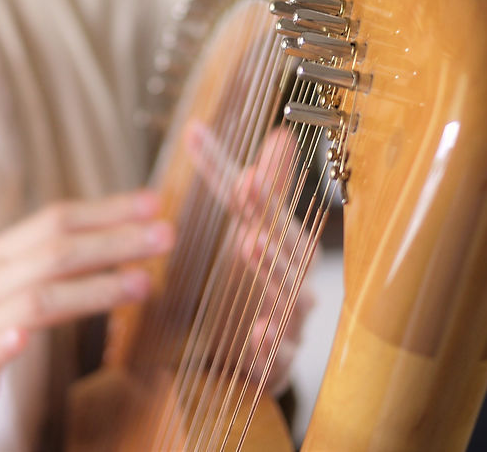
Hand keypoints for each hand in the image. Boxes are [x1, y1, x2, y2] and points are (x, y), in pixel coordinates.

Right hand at [0, 190, 173, 449]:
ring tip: (139, 284)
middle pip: (53, 251)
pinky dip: (3, 339)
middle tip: (164, 235)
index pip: (55, 220)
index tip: (153, 203)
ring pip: (33, 297)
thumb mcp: (15, 293)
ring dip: (90, 289)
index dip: (105, 210)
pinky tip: (22, 338)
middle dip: (113, 240)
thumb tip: (121, 245)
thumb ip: (57, 270)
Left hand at [184, 121, 318, 396]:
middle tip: (249, 186)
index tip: (250, 162)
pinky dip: (273, 343)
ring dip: (271, 267)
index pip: (269, 207)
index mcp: (282, 239)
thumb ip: (218, 177)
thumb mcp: (234, 223)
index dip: (260, 187)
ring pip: (289, 293)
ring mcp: (289, 316)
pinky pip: (282, 354)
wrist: (255, 347)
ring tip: (252, 243)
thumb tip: (194, 125)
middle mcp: (292, 274)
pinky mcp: (278, 360)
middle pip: (288, 243)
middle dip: (269, 214)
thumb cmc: (249, 273)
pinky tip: (260, 332)